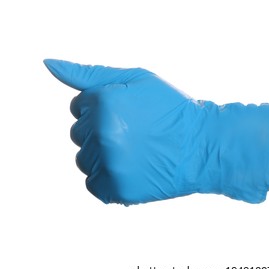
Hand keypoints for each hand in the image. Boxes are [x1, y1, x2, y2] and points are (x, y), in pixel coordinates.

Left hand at [44, 59, 268, 204]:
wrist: (204, 147)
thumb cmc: (172, 110)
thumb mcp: (137, 79)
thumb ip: (90, 74)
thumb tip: (48, 63)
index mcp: (104, 103)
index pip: (78, 107)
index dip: (105, 109)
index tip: (131, 114)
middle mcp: (103, 134)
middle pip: (78, 134)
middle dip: (101, 131)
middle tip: (137, 133)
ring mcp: (110, 164)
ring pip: (84, 160)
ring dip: (103, 156)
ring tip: (136, 152)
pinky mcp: (118, 190)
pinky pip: (94, 184)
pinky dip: (109, 178)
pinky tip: (132, 168)